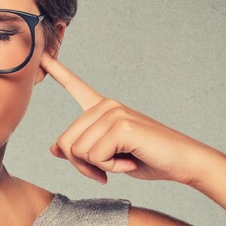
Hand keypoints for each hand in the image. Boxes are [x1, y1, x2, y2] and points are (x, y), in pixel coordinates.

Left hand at [41, 51, 213, 185]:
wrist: (184, 162)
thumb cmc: (148, 159)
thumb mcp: (108, 156)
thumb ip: (82, 150)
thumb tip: (54, 149)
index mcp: (103, 108)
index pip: (75, 86)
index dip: (56, 70)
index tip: (41, 54)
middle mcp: (106, 106)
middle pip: (66, 142)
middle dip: (82, 166)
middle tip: (106, 171)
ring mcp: (114, 113)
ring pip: (78, 152)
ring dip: (99, 168)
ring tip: (124, 161)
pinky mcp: (121, 125)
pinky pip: (96, 157)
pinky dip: (112, 168)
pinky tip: (131, 161)